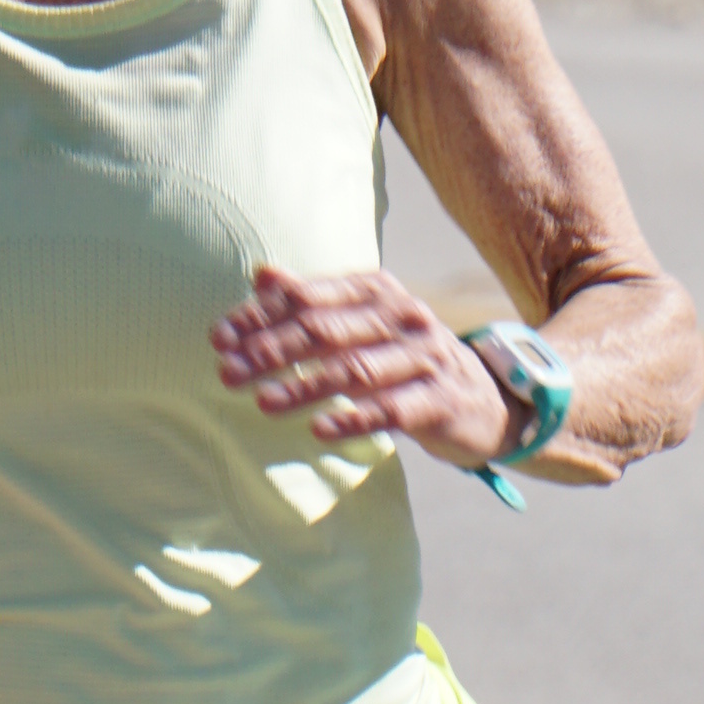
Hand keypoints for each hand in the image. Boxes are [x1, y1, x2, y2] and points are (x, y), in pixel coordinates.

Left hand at [212, 266, 519, 473]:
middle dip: (271, 351)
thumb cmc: (407, 361)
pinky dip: (353, 420)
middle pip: (325, 330)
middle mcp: (403, 315)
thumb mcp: (364, 324)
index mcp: (377, 291)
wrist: (485, 399)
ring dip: (303, 386)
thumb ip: (314, 300)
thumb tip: (262, 274)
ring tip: (262, 402)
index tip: (219, 338)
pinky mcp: (441, 400)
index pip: (309, 298)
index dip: (260, 316)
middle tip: (227, 372)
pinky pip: (391, 409)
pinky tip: (318, 430)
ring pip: (354, 369)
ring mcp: (425, 356)